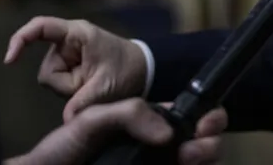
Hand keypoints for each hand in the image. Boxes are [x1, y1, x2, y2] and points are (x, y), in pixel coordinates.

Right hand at [5, 16, 148, 119]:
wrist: (142, 69)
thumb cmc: (127, 69)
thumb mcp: (106, 86)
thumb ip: (84, 101)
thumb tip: (67, 119)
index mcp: (77, 33)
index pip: (41, 27)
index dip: (21, 40)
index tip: (10, 60)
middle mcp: (68, 40)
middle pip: (48, 71)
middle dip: (66, 84)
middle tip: (92, 83)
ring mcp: (67, 53)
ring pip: (53, 80)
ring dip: (70, 87)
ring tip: (93, 82)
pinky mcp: (68, 65)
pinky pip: (59, 84)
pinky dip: (72, 89)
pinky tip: (88, 85)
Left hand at [10, 99, 227, 164]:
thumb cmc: (62, 149)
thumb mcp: (92, 118)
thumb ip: (129, 113)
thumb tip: (168, 132)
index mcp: (150, 127)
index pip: (193, 117)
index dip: (209, 117)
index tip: (205, 123)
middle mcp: (159, 151)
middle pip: (204, 146)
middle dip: (211, 143)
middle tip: (192, 149)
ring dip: (206, 158)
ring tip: (185, 160)